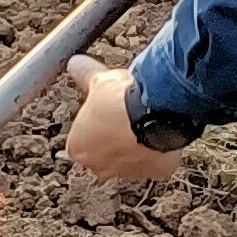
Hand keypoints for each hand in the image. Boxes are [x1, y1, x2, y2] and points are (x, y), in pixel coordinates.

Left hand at [60, 60, 183, 186]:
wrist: (156, 109)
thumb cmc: (122, 99)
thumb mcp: (99, 80)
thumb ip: (84, 74)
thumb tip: (76, 64)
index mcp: (78, 148)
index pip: (81, 137)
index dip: (94, 121)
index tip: (104, 109)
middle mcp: (99, 166)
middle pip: (103, 153)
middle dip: (113, 137)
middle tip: (124, 114)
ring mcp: (128, 172)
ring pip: (130, 159)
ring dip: (135, 144)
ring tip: (144, 119)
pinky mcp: (156, 172)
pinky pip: (156, 160)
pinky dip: (158, 148)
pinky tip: (160, 130)